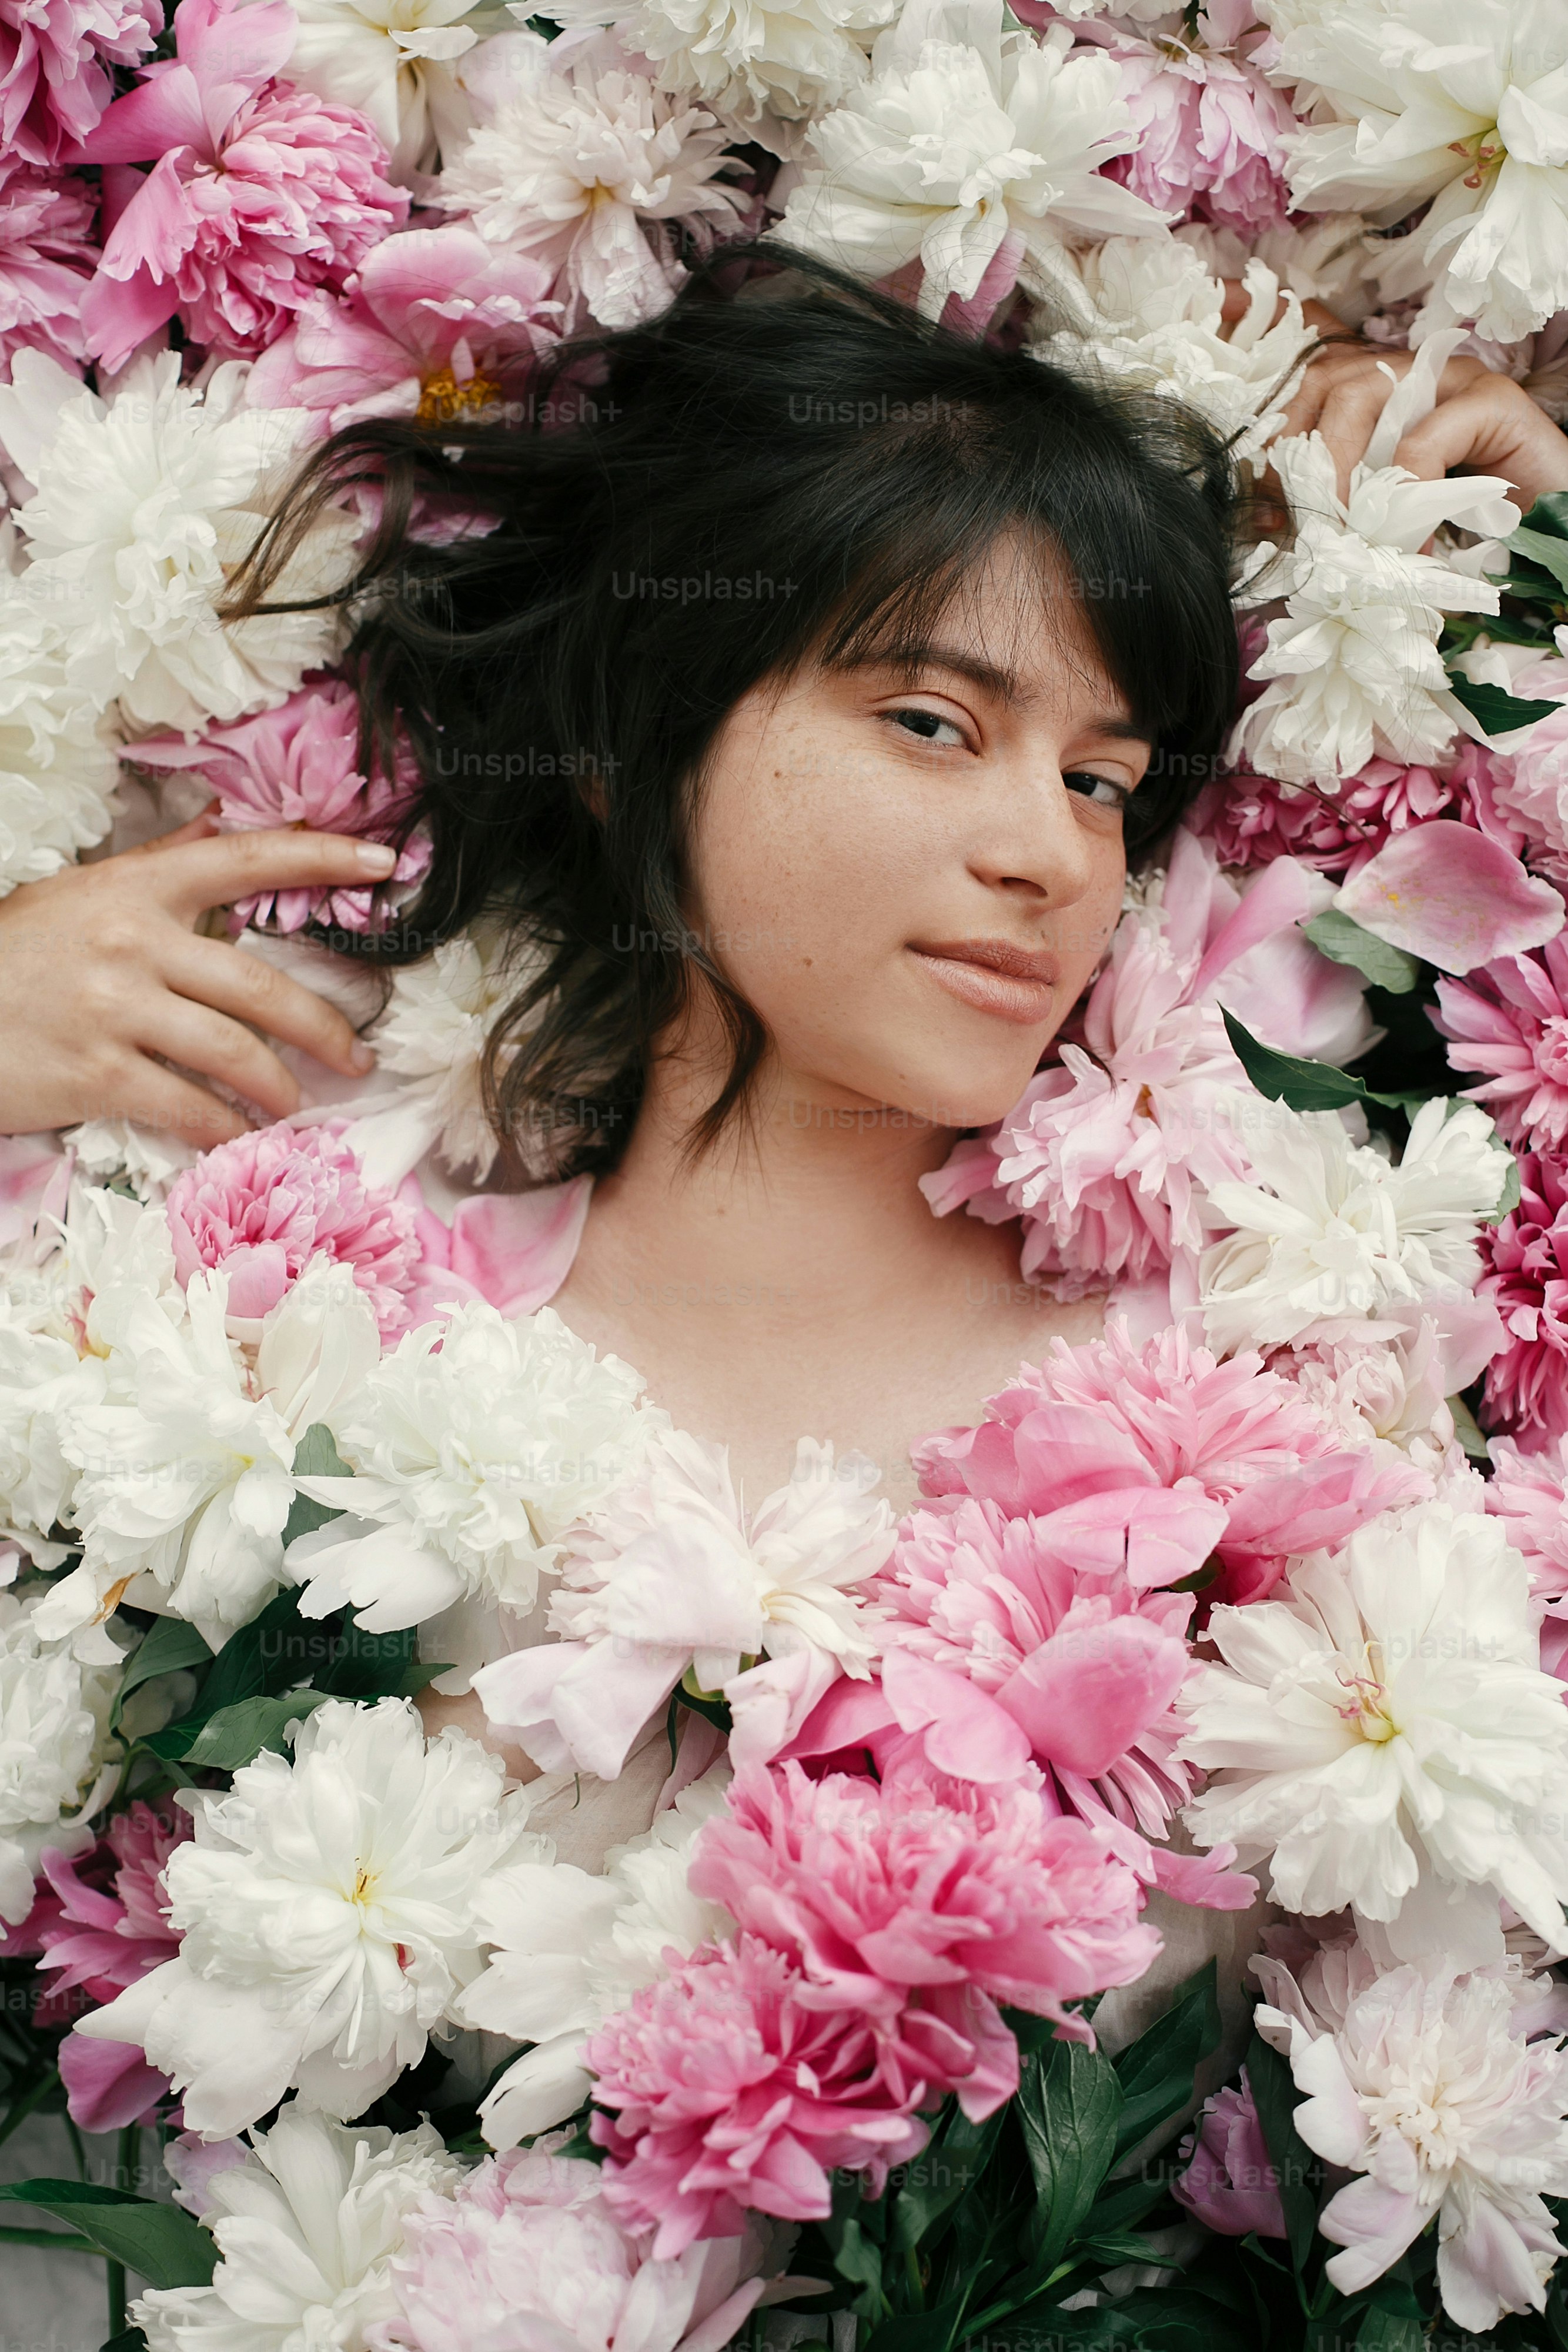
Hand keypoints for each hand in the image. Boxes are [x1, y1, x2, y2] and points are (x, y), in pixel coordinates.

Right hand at [0, 817, 398, 1141]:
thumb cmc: (13, 955)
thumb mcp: (79, 894)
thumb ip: (157, 867)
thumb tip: (219, 828)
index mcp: (136, 887)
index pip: (245, 857)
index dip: (320, 855)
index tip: (382, 859)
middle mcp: (132, 941)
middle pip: (260, 986)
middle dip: (324, 1028)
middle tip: (357, 1055)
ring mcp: (115, 1010)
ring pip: (235, 1054)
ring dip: (281, 1087)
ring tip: (298, 1104)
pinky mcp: (97, 1074)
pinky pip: (189, 1108)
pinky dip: (228, 1130)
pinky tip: (245, 1140)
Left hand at [1277, 334, 1567, 509]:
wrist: (1553, 528)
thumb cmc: (1471, 525)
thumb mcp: (1391, 513)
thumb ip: (1346, 508)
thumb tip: (1284, 531)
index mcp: (1382, 393)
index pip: (1309, 391)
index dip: (1281, 446)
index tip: (1275, 511)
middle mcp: (1413, 373)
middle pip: (1328, 382)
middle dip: (1305, 456)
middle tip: (1311, 522)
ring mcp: (1454, 379)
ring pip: (1364, 393)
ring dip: (1342, 468)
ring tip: (1350, 527)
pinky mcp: (1494, 400)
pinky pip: (1424, 436)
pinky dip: (1405, 490)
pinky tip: (1411, 536)